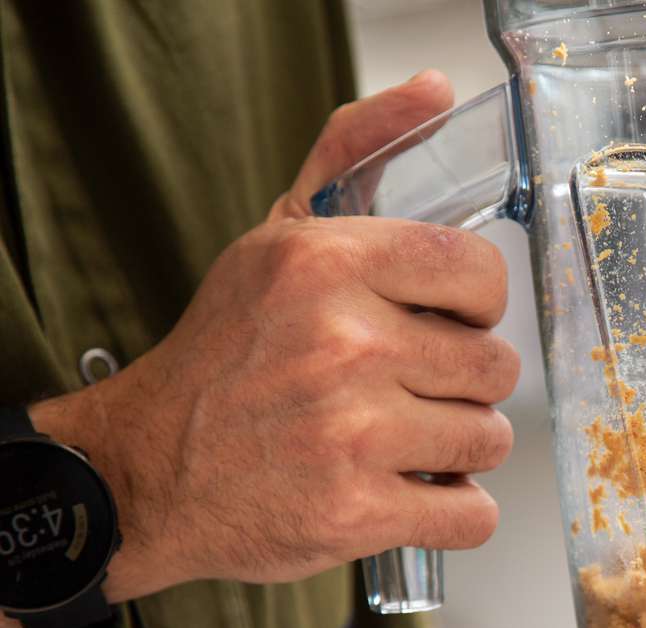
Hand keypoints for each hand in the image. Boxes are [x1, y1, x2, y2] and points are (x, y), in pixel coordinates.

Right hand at [33, 71, 518, 597]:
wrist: (147, 470)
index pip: (478, 273)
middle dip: (460, 385)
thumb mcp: (278, 236)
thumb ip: (355, 154)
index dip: (474, 309)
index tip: (444, 324)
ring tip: (402, 441)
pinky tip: (412, 492)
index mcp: (328, 265)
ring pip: (490, 439)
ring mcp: (352, 432)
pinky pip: (474, 514)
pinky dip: (454, 510)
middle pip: (494, 366)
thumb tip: (432, 89)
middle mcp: (343, 343)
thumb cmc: (226, 354)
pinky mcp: (357, 512)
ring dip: (459, 448)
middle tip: (406, 391)